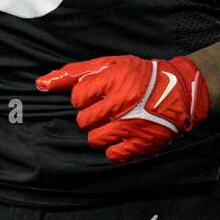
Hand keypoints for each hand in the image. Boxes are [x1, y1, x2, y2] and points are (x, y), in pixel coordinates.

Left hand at [35, 54, 209, 162]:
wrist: (178, 91)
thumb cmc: (139, 76)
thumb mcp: (108, 64)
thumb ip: (73, 73)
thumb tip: (40, 84)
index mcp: (112, 81)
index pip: (77, 97)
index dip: (84, 97)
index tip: (97, 95)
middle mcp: (120, 104)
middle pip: (83, 121)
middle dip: (91, 116)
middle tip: (107, 109)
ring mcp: (131, 126)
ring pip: (94, 139)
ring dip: (100, 132)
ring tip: (114, 122)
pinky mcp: (140, 144)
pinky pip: (112, 155)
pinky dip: (114, 148)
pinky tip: (123, 136)